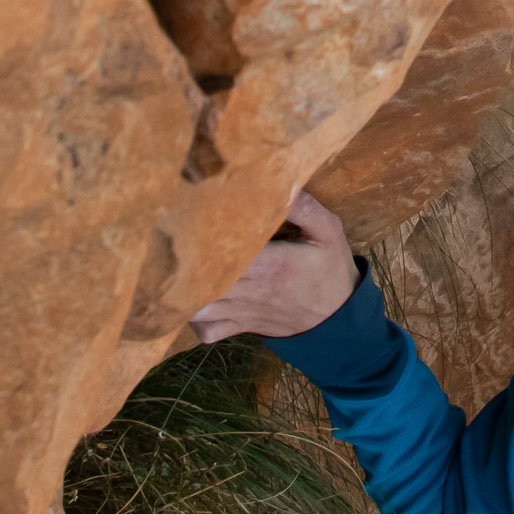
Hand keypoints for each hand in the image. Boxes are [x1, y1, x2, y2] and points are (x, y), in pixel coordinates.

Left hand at [192, 191, 358, 342]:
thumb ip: (306, 208)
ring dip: (183, 292)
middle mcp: (253, 290)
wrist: (339, 319)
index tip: (193, 218)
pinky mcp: (241, 326)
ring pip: (197, 308)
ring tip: (178, 271)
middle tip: (174, 241)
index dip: (204, 239)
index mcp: (273, 264)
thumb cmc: (330, 269)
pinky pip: (206, 331)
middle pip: (203, 281)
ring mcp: (244, 311)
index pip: (227, 253)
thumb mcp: (329, 232)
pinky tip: (195, 301)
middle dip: (184, 264)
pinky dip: (194, 319)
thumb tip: (284, 182)